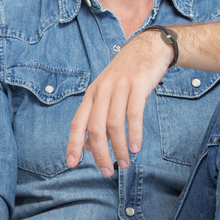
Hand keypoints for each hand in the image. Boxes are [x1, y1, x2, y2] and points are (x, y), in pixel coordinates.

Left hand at [66, 30, 172, 175]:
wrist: (148, 47)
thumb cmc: (127, 76)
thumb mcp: (106, 93)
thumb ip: (97, 117)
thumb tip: (89, 146)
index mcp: (91, 94)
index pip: (77, 123)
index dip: (73, 144)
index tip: (71, 163)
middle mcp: (101, 91)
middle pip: (94, 127)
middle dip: (99, 153)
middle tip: (106, 172)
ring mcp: (119, 87)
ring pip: (113, 124)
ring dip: (118, 148)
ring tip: (124, 163)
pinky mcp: (137, 85)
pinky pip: (133, 114)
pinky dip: (133, 133)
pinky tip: (136, 147)